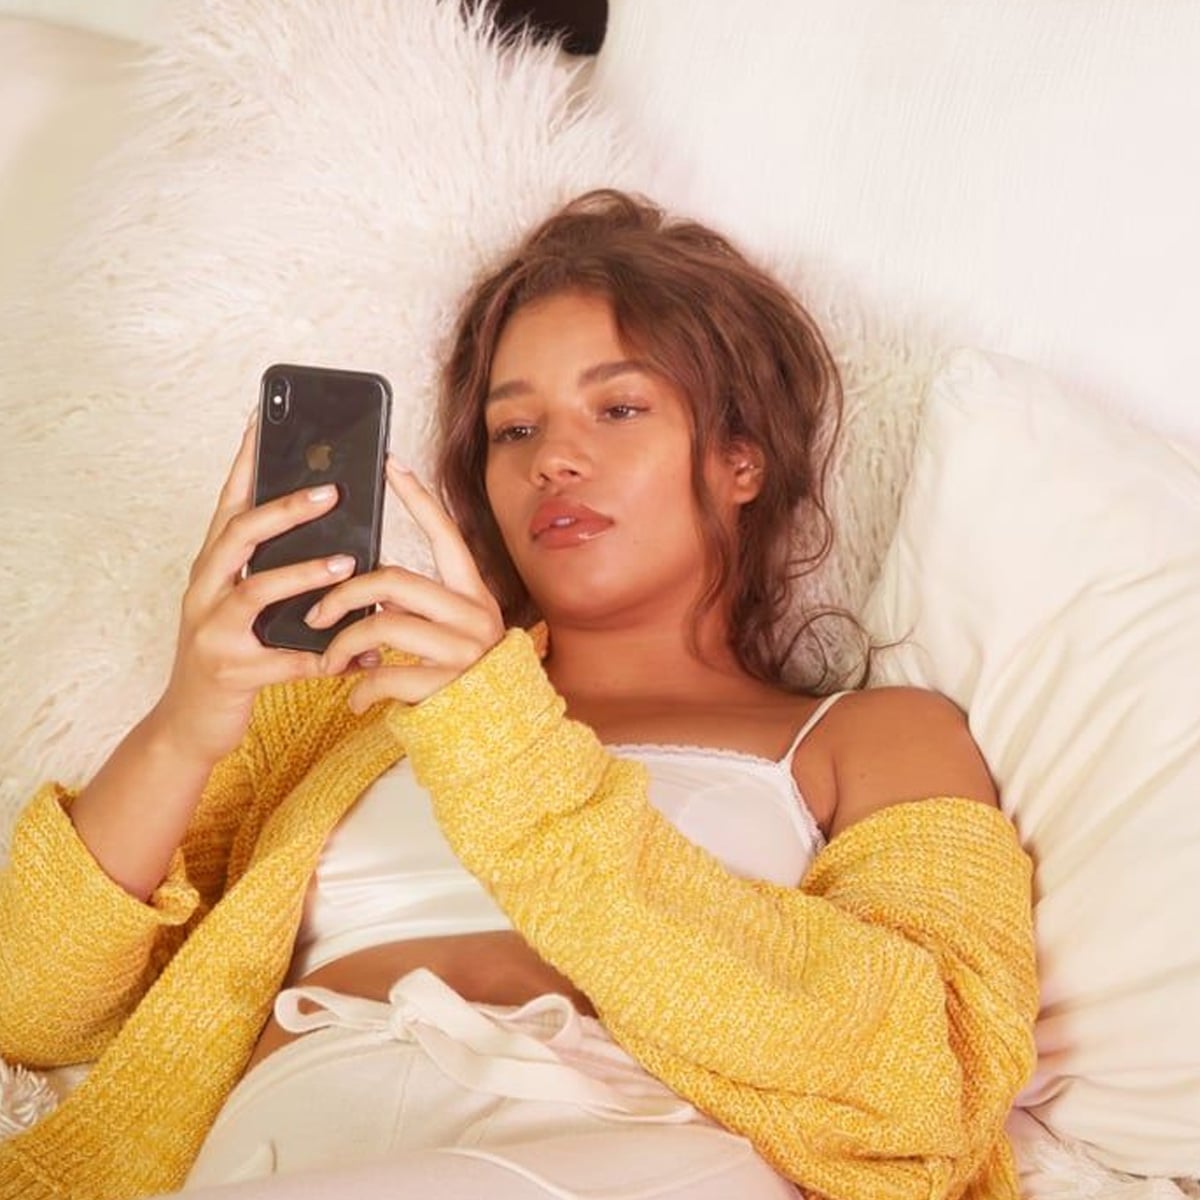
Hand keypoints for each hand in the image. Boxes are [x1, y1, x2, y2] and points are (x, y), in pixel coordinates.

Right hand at [152, 419, 358, 763]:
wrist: (189, 723)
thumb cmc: (230, 653)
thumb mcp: (244, 604)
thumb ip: (274, 569)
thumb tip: (334, 533)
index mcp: (212, 567)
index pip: (229, 503)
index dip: (245, 462)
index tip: (263, 420)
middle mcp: (204, 590)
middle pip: (239, 535)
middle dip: (285, 510)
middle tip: (332, 491)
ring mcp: (211, 630)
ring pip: (256, 591)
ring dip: (303, 574)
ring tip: (348, 564)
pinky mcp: (229, 672)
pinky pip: (283, 661)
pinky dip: (322, 658)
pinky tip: (358, 656)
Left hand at [310, 460, 504, 712]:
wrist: (498, 737)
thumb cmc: (461, 679)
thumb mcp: (451, 632)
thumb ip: (420, 605)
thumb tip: (368, 582)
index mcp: (473, 594)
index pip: (445, 534)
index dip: (417, 498)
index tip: (389, 464)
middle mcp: (474, 615)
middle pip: (393, 580)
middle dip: (342, 594)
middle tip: (315, 614)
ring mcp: (462, 650)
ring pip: (382, 625)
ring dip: (342, 646)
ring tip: (328, 664)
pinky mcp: (446, 687)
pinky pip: (385, 675)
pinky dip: (360, 689)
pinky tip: (355, 700)